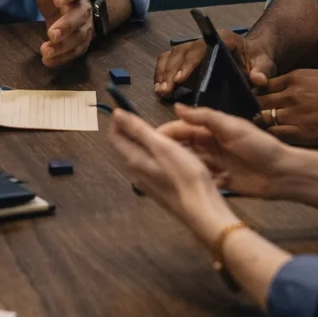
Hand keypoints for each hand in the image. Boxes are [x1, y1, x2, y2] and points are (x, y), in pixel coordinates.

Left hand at [27, 0, 92, 66]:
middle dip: (66, 27)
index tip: (57, 0)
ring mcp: (85, 26)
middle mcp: (83, 8)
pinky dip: (64, 58)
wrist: (70, 6)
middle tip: (51, 34)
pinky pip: (76, 51)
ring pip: (79, 37)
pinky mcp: (82, 41)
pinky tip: (48, 61)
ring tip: (45, 52)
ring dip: (63, 46)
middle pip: (79, 17)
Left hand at [107, 108, 232, 243]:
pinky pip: (151, 166)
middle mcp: (135, 173)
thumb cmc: (184, 175)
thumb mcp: (162, 146)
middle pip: (125, 147)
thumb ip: (138, 130)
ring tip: (159, 131)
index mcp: (133, 160)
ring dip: (143, 141)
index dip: (117, 121)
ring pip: (139, 156)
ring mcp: (147, 183)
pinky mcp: (159, 189)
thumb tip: (116, 114)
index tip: (124, 106)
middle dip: (130, 129)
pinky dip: (155, 153)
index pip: (114, 137)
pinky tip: (170, 153)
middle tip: (143, 116)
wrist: (202, 210)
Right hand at [154, 31, 276, 96]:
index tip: (181, 78)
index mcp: (223, 38)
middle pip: (182, 52)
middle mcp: (203, 40)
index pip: (201, 47)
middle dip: (171, 71)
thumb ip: (262, 71)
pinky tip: (159, 88)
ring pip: (171, 55)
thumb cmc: (257, 59)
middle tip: (167, 90)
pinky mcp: (186, 59)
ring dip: (163, 72)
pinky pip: (167, 61)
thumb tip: (259, 79)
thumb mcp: (265, 64)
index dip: (189, 62)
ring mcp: (193, 49)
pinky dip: (161, 73)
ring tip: (161, 91)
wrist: (252, 56)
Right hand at [156, 104, 291, 197]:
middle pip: (183, 146)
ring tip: (158, 173)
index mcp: (212, 129)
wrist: (282, 174)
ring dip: (178, 166)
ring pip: (190, 162)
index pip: (183, 128)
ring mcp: (215, 163)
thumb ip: (205, 117)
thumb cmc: (259, 146)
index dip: (166, 133)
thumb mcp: (232, 127)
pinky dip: (191, 180)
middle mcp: (211, 144)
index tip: (147, 140)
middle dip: (168, 151)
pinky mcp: (220, 179)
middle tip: (148, 159)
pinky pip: (201, 178)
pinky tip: (177, 185)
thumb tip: (176, 107)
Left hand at [255, 69, 317, 146]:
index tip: (253, 103)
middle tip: (250, 119)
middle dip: (254, 110)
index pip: (261, 86)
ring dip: (261, 125)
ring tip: (259, 132)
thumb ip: (294, 83)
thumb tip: (274, 91)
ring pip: (263, 119)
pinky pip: (276, 135)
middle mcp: (291, 94)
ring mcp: (296, 114)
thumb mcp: (317, 78)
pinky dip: (272, 137)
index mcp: (295, 78)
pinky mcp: (303, 134)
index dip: (256, 95)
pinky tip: (273, 140)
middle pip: (258, 102)